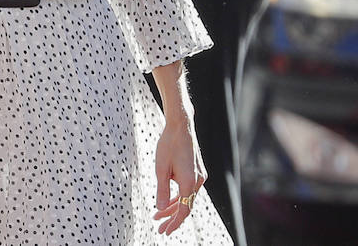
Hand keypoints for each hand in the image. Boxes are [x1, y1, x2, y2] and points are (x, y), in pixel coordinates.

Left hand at [152, 112, 206, 234]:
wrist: (180, 126)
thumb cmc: (168, 145)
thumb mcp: (160, 168)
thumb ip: (162, 189)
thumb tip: (160, 208)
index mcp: (190, 183)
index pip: (184, 210)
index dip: (174, 222)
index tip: (165, 231)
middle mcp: (198, 182)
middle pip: (186, 206)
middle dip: (172, 217)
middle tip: (159, 227)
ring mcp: (199, 176)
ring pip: (187, 198)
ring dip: (174, 207)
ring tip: (158, 215)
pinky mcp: (196, 171)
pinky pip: (188, 189)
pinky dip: (178, 196)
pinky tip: (168, 201)